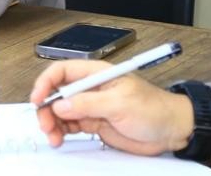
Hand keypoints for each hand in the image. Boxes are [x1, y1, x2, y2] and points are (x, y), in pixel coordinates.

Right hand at [29, 59, 193, 155]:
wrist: (172, 131)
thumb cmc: (153, 109)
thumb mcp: (120, 103)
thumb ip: (88, 103)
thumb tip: (60, 105)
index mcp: (96, 74)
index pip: (62, 71)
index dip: (46, 83)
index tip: (38, 99)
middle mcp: (90, 88)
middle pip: (57, 93)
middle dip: (47, 108)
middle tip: (46, 125)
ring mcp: (91, 106)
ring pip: (61, 112)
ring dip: (53, 123)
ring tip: (54, 137)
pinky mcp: (94, 123)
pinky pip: (70, 125)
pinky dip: (62, 132)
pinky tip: (60, 138)